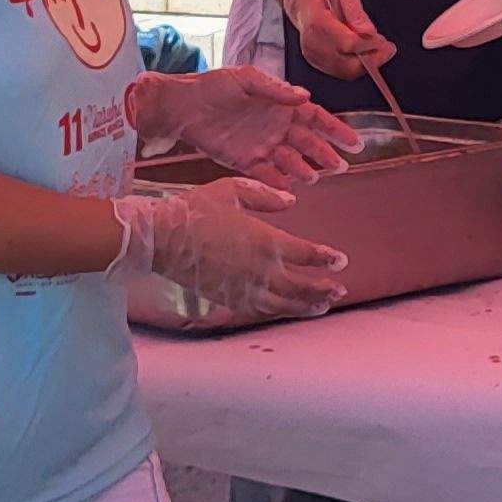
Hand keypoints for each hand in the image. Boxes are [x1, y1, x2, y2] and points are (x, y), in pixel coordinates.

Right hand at [111, 177, 345, 318]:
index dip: (326, 258)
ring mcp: (244, 288)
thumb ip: (265, 196)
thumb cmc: (195, 210)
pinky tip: (286, 309)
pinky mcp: (229, 299)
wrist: (162, 239)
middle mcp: (260, 269)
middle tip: (339, 291)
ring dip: (306, 306)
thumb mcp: (232, 191)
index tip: (340, 260)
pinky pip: (261, 308)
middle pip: (301, 285)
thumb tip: (290, 201)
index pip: (306, 254)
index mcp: (265, 240)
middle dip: (323, 289)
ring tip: (322, 307)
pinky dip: (279, 310)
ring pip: (284, 303)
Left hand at [133, 68, 360, 189]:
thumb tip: (304, 96)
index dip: (335, 130)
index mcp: (281, 106)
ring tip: (312, 177)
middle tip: (340, 166)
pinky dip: (277, 182)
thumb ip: (274, 89)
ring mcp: (262, 146)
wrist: (182, 105)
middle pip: (308, 143)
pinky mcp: (244, 161)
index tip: (354, 142)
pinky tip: (288, 188)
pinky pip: (265, 174)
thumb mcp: (245, 79)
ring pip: (290, 161)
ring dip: (303, 170)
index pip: (316, 118)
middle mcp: (276, 127)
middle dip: (326, 154)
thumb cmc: (214, 86)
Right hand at [281, 0, 395, 78]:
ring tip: (376, 48)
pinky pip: (340, 71)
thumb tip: (369, 33)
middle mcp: (312, 43)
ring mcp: (312, 54)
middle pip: (347, 65)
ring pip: (346, 72)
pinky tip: (363, 52)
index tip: (383, 42)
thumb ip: (357, 14)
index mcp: (318, 22)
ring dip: (366, 64)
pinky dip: (356, 65)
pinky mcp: (315, 61)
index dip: (369, 46)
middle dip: (371, 60)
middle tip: (386, 48)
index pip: (347, 44)